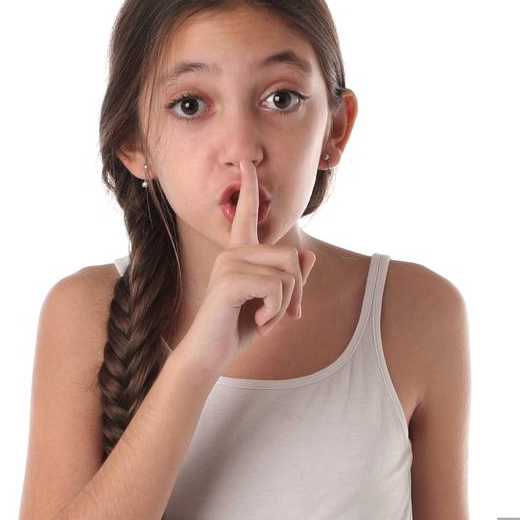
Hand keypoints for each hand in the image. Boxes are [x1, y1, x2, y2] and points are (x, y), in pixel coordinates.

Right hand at [177, 157, 315, 378]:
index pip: (247, 214)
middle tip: (284, 316)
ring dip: (286, 306)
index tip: (248, 163)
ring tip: (266, 320)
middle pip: (291, 258)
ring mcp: (229, 264)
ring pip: (288, 275)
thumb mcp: (273, 304)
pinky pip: (277, 288)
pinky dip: (277, 312)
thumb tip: (308, 255)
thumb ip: (290, 280)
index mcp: (240, 254)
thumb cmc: (239, 329)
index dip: (249, 188)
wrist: (211, 355)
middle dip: (298, 292)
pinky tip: (259, 324)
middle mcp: (233, 253)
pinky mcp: (229, 281)